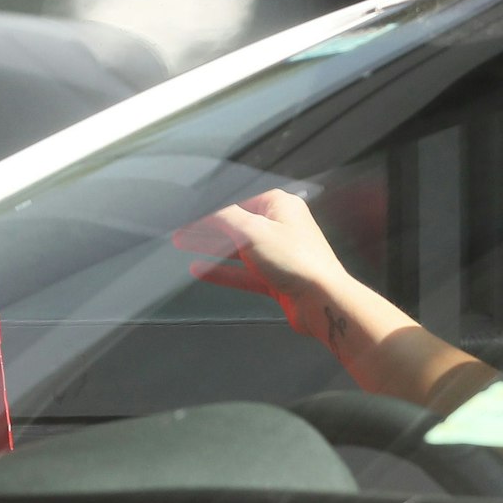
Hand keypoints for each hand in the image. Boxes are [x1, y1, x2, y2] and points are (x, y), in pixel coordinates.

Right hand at [174, 188, 355, 337]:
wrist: (324, 301)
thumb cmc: (296, 260)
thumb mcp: (251, 230)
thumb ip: (222, 216)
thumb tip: (202, 209)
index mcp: (280, 205)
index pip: (236, 200)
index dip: (209, 206)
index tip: (186, 211)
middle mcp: (281, 226)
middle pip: (235, 223)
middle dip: (205, 227)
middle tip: (178, 228)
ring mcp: (278, 253)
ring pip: (237, 247)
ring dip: (210, 247)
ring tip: (182, 243)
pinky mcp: (276, 278)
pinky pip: (243, 272)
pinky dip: (222, 270)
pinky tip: (200, 270)